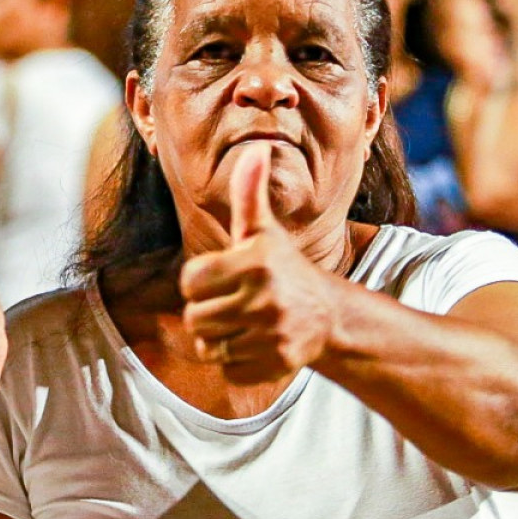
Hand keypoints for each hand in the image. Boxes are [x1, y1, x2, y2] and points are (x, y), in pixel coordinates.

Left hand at [179, 142, 341, 383]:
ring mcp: (272, 334)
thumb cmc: (282, 268)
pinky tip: (256, 345)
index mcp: (255, 262)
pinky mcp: (276, 364)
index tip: (223, 278)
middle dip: (208, 312)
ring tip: (244, 324)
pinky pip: (227, 370)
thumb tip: (255, 148)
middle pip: (195, 318)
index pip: (189, 281)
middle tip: (234, 303)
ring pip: (208, 347)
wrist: (328, 316)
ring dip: (220, 339)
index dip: (200, 281)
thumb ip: (250, 193)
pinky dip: (236, 362)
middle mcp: (265, 299)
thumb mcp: (263, 231)